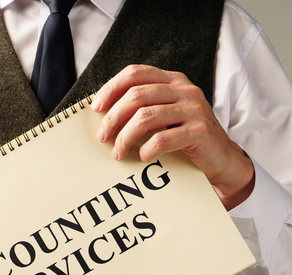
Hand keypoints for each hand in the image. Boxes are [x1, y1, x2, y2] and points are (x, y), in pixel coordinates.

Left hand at [92, 64, 254, 209]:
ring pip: (145, 117)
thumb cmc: (185, 138)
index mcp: (173, 81)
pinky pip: (162, 140)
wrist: (221, 159)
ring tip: (118, 153)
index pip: (135, 73)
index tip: (96, 108)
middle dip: (113, 118)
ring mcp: (194, 109)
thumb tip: (102, 115)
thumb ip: (142, 108)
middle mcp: (185, 90)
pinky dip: (146, 150)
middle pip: (136, 96)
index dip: (111, 88)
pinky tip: (143, 157)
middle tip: (103, 137)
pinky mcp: (200, 131)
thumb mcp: (165, 116)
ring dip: (124, 138)